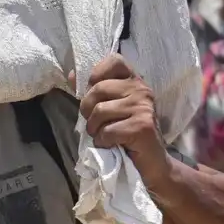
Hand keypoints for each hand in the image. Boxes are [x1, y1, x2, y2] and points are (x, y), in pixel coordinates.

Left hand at [80, 53, 167, 178]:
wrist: (151, 162)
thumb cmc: (127, 134)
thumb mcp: (111, 108)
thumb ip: (93, 92)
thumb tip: (71, 75)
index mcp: (134, 81)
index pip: (114, 61)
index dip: (96, 74)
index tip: (92, 92)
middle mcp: (141, 89)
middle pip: (98, 89)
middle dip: (87, 110)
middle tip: (94, 124)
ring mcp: (143, 107)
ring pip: (100, 111)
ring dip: (94, 129)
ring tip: (103, 136)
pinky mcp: (142, 126)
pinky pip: (108, 131)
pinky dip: (103, 142)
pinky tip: (112, 145)